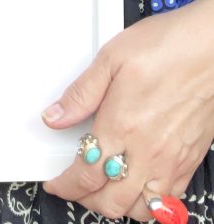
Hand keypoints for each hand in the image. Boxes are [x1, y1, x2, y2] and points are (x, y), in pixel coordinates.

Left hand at [42, 0, 213, 219]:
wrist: (210, 47)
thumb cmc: (167, 46)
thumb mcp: (111, 58)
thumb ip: (81, 93)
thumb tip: (54, 116)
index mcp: (121, 125)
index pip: (85, 175)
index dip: (64, 185)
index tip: (56, 183)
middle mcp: (147, 150)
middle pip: (110, 202)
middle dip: (85, 200)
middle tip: (74, 186)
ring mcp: (171, 160)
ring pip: (141, 210)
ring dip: (117, 206)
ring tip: (103, 189)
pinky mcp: (190, 160)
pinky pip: (169, 201)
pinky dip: (150, 204)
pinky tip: (139, 187)